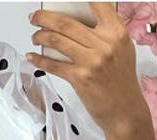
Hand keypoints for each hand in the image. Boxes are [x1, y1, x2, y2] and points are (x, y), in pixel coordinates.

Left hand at [26, 2, 145, 132]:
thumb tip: (81, 19)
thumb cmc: (122, 82)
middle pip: (66, 22)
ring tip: (35, 36)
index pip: (97, 3)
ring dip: (40, 36)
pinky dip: (39, 60)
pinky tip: (32, 56)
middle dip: (45, 17)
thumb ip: (105, 33)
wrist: (124, 111)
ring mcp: (91, 61)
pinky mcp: (80, 78)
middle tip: (35, 16)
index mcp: (116, 32)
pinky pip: (54, 65)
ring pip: (57, 40)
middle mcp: (104, 44)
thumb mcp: (122, 50)